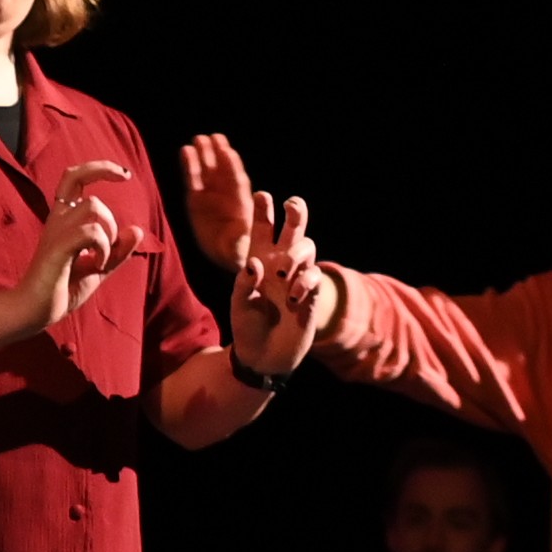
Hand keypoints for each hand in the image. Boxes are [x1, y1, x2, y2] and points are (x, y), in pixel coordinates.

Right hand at [15, 159, 138, 327]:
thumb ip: (118, 251)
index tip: (124, 175)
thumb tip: (137, 230)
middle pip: (91, 195)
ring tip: (100, 260)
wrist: (33, 312)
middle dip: (111, 221)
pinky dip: (103, 247)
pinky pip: (90, 231)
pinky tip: (96, 266)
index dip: (99, 168)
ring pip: (93, 206)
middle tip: (108, 250)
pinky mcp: (56, 249)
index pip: (75, 177)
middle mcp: (57, 220)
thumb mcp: (98, 269)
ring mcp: (55, 232)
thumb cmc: (60, 289)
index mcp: (63, 220)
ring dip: (108, 234)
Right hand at [178, 132, 268, 266]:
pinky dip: (189, 166)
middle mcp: (227, 195)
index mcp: (242, 204)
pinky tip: (185, 151)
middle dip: (218, 154)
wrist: (228, 253)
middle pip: (222, 171)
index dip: (232, 167)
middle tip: (213, 138)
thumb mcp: (242, 250)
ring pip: (207, 171)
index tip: (227, 152)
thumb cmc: (241, 250)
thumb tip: (239, 238)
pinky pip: (192, 179)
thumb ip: (239, 242)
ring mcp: (211, 195)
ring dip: (203, 155)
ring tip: (198, 139)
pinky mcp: (196, 199)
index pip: (237, 182)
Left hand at [223, 206, 321, 379]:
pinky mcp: (310, 296)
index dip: (263, 211)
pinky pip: (314, 277)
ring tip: (283, 272)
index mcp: (258, 261)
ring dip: (297, 253)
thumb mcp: (238, 304)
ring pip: (308, 248)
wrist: (263, 357)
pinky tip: (293, 297)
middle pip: (293, 230)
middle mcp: (280, 265)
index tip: (262, 195)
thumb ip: (244, 283)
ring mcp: (297, 279)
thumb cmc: (246, 327)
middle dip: (296, 213)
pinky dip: (305, 282)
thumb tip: (255, 263)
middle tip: (292, 204)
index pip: (262, 230)